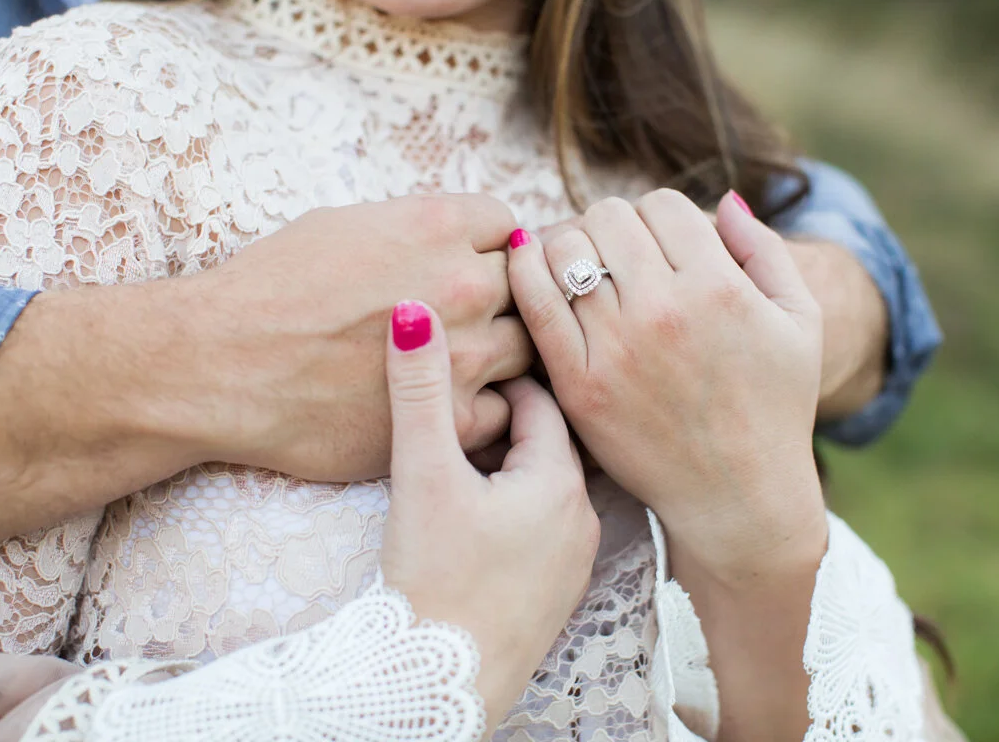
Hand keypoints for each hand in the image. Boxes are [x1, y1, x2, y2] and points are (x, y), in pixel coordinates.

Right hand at [183, 194, 532, 480]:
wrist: (220, 364)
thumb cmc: (268, 288)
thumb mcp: (344, 225)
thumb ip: (417, 230)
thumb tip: (453, 237)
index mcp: (438, 225)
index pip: (509, 227)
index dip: (490, 249)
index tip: (471, 267)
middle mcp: (464, 283)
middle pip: (525, 286)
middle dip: (502, 299)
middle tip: (472, 318)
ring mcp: (466, 354)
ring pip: (527, 347)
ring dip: (502, 352)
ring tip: (466, 362)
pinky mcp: (452, 418)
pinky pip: (508, 408)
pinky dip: (488, 406)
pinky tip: (454, 404)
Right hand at [378, 301, 599, 727]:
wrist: (436, 685)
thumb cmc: (435, 582)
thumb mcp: (422, 474)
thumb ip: (420, 390)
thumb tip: (415, 313)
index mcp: (561, 483)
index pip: (541, 401)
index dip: (496, 379)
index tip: (462, 371)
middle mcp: (582, 519)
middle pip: (545, 442)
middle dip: (501, 421)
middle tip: (455, 410)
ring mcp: (572, 561)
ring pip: (542, 485)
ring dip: (506, 465)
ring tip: (457, 459)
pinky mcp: (554, 593)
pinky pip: (539, 526)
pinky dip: (510, 506)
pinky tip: (472, 517)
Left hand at [508, 189, 826, 575]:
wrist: (737, 497)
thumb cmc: (775, 407)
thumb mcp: (800, 322)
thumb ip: (765, 250)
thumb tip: (723, 198)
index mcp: (721, 287)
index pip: (662, 204)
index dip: (658, 216)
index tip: (657, 244)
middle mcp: (665, 311)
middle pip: (607, 217)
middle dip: (611, 226)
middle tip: (615, 255)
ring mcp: (617, 349)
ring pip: (564, 248)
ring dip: (568, 245)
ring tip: (579, 267)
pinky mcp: (578, 385)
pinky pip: (534, 301)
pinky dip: (525, 270)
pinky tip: (530, 266)